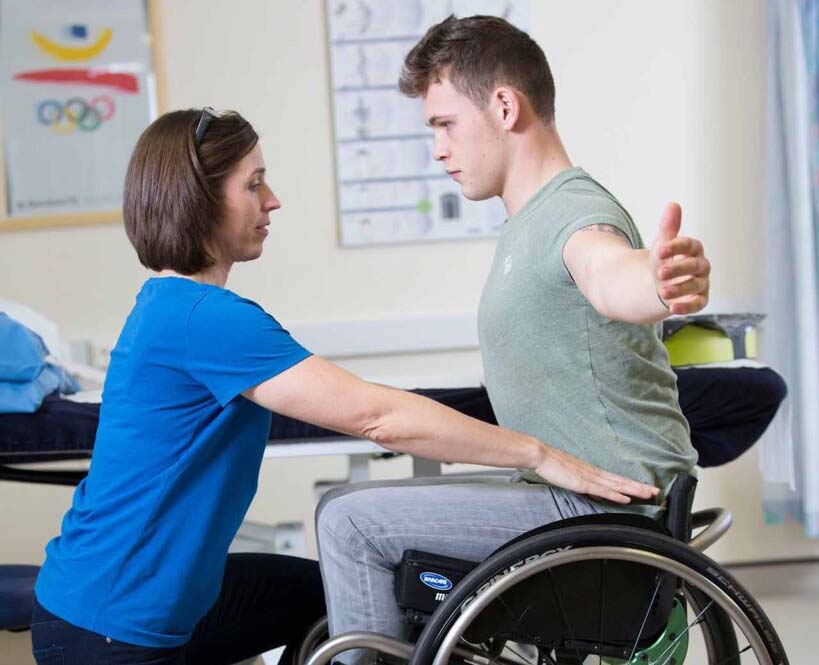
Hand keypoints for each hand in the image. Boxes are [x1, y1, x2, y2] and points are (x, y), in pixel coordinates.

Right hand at [533, 444, 660, 504]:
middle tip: (657, 491)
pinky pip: (602, 490)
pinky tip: (625, 498)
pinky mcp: (582, 482)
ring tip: (648, 494)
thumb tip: (596, 495)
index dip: (633, 484)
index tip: (646, 488)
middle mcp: (595, 473)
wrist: (542, 456)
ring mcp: (590, 477)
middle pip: (622, 481)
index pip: (617, 480)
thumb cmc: (553, 465)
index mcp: (593, 472)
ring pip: (616, 485)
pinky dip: (615, 494)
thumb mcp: (572, 477)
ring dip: (633, 490)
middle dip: (640, 487)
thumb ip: (586, 486)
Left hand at [649, 203, 710, 314]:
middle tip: (660, 272)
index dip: (675, 247)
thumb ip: (668, 228)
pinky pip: (697, 304)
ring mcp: (702, 283)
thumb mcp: (662, 245)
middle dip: (677, 268)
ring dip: (679, 288)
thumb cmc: (664, 261)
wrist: (661, 284)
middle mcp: (701, 265)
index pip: (688, 245)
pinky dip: (686, 307)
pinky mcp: (700, 300)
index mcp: (693, 249)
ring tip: (661, 290)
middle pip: (693, 266)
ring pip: (695, 285)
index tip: (659, 249)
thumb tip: (673, 204)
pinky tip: (672, 308)